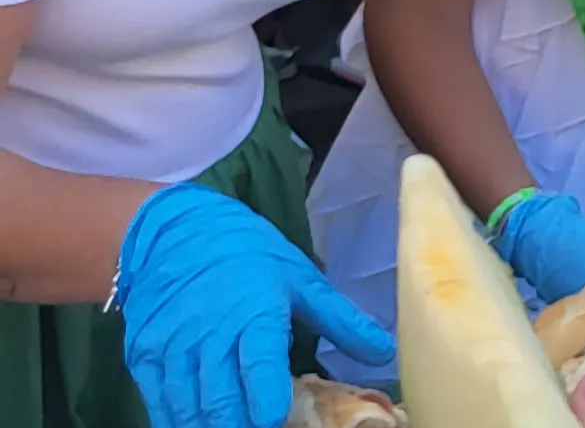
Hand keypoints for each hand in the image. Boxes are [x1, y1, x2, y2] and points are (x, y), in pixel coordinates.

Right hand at [115, 184, 395, 427]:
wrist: (175, 232)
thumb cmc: (249, 256)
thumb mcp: (302, 280)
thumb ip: (342, 321)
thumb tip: (385, 353)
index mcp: (254, 313)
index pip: (259, 365)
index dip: (266, 400)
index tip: (275, 420)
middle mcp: (208, 334)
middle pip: (221, 398)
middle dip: (241, 425)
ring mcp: (171, 348)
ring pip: (187, 407)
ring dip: (210, 427)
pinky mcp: (142, 356)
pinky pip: (158, 403)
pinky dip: (178, 421)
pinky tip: (198, 426)